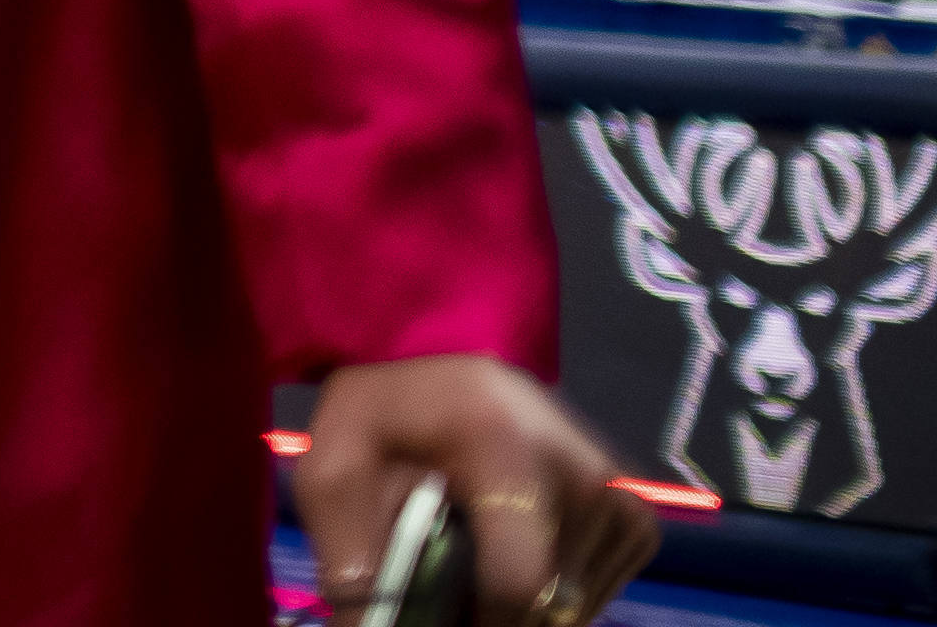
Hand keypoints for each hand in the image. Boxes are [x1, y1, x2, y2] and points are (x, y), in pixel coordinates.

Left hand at [300, 355, 656, 623]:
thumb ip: (347, 550)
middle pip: (549, 604)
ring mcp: (617, 497)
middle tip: (451, 578)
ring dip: (523, 604)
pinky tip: (516, 551)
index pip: (519, 583)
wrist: (449, 371)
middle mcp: (581, 471)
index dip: (477, 622)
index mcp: (505, 448)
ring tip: (479, 553)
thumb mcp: (336, 466)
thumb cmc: (388, 417)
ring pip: (573, 607)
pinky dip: (555, 593)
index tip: (443, 613)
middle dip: (492, 613)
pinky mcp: (635, 518)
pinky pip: (595, 592)